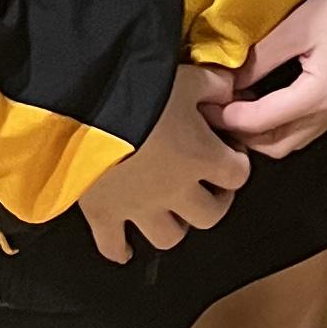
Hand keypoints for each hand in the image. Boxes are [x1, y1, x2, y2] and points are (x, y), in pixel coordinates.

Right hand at [76, 60, 250, 261]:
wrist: (88, 105)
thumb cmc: (144, 88)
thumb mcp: (188, 78)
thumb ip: (216, 85)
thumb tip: (231, 90)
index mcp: (201, 157)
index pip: (238, 175)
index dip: (237, 163)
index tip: (228, 150)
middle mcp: (175, 191)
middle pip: (209, 216)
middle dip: (214, 200)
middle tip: (207, 183)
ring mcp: (138, 209)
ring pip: (168, 237)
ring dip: (174, 224)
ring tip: (171, 208)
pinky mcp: (103, 215)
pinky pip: (112, 246)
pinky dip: (119, 249)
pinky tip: (125, 247)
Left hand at [211, 0, 326, 159]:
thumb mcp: (294, 28)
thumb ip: (258, 61)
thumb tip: (228, 82)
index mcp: (319, 96)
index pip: (261, 123)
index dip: (228, 117)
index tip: (205, 105)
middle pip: (278, 146)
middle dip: (244, 135)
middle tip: (219, 112)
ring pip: (294, 139)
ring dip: (264, 132)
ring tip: (240, 107)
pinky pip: (308, 124)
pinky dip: (283, 122)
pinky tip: (268, 99)